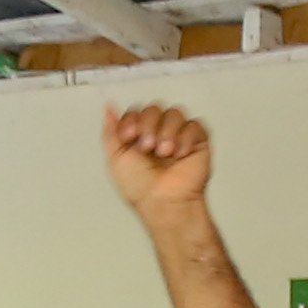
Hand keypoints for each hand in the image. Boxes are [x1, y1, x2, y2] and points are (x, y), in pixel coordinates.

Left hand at [98, 100, 211, 217]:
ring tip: (164, 153)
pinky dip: (185, 138)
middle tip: (148, 147)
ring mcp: (179, 136)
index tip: (129, 137)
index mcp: (139, 136)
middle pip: (154, 108)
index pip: (136, 112)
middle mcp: (159, 133)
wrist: (163, 201)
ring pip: (175, 112)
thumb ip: (111, 132)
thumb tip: (109, 106)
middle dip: (149, 124)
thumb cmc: (139, 187)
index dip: (132, 120)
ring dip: (167, 131)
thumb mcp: (115, 158)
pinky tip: (180, 154)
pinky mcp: (198, 141)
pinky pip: (195, 125)